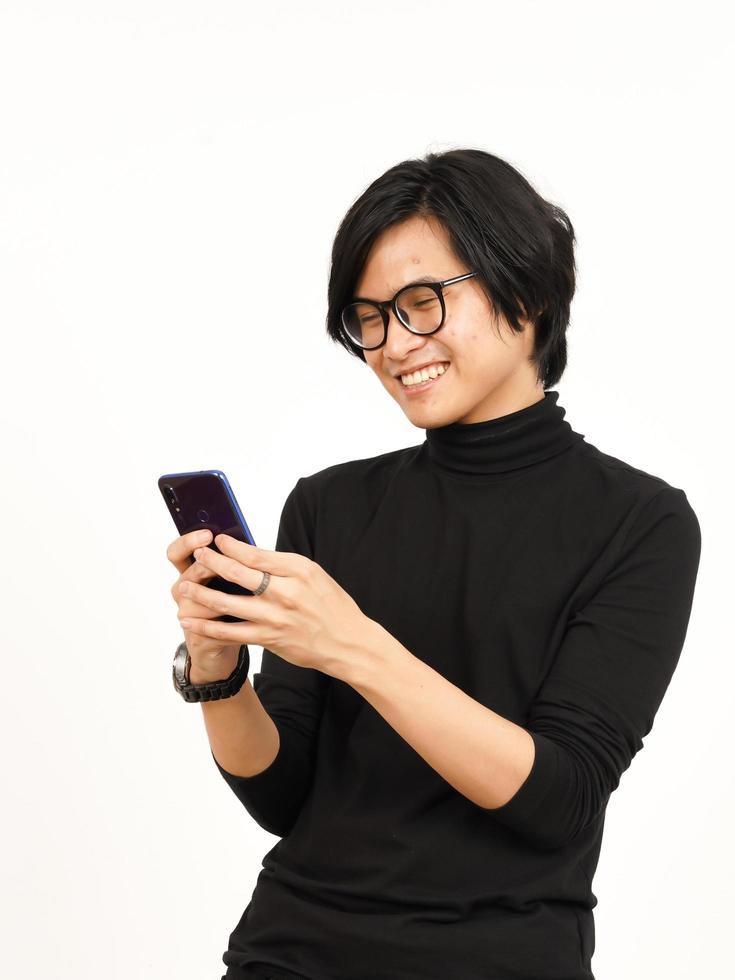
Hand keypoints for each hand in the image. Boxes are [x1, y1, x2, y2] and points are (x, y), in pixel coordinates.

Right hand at [166, 528, 239, 676]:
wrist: (220, 646)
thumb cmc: (229, 605)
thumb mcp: (230, 580)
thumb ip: (234, 563)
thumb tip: (249, 543)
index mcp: (190, 572)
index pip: (178, 552)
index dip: (189, 542)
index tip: (208, 534)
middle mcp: (184, 591)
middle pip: (191, 572)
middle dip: (210, 564)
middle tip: (226, 559)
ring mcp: (188, 614)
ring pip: (200, 599)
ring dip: (221, 595)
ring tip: (242, 591)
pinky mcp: (198, 636)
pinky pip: (211, 627)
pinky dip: (230, 622)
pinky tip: (246, 618)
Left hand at [177, 533, 368, 675]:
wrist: (348, 642)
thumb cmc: (332, 605)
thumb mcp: (314, 575)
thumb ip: (283, 565)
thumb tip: (250, 554)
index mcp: (298, 570)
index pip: (257, 554)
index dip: (232, 546)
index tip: (217, 540)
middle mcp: (285, 592)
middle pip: (238, 573)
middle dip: (212, 563)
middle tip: (197, 555)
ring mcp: (275, 617)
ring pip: (228, 603)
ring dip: (201, 594)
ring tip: (183, 587)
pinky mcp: (269, 639)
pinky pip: (231, 632)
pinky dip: (208, 627)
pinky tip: (192, 621)